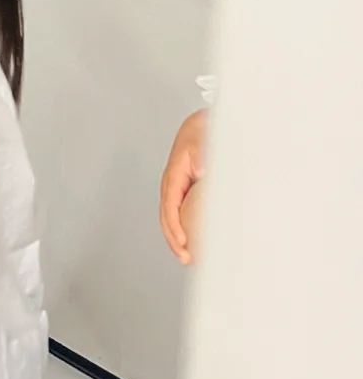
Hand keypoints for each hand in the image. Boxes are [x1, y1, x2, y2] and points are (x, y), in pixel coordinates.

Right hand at [160, 109, 207, 263]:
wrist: (211, 121)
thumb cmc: (208, 129)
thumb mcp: (205, 139)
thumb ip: (202, 154)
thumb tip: (201, 171)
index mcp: (176, 169)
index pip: (170, 201)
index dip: (174, 224)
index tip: (182, 242)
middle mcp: (175, 177)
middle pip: (167, 211)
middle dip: (173, 236)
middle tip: (185, 257)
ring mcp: (180, 181)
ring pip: (173, 211)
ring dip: (177, 234)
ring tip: (187, 255)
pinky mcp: (189, 184)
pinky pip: (182, 207)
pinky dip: (185, 224)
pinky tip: (196, 236)